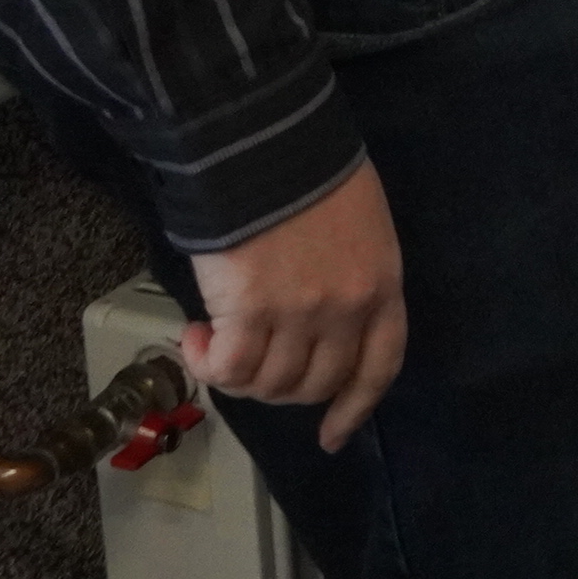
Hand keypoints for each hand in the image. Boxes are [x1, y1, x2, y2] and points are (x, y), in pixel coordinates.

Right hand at [186, 159, 407, 451]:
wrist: (266, 142)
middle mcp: (348, 308)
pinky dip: (207, 363)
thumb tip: (317, 318)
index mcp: (382, 284)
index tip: (332, 436)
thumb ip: (349, 275)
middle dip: (279, 387)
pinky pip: (229, 368)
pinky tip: (195, 336)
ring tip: (215, 341)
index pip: (379, 365)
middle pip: (315, 382)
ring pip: (269, 383)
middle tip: (247, 360)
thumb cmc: (310, 170)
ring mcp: (302, 313)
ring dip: (236, 375)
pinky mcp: (251, 311)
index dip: (354, 407)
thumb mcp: (358, 225)